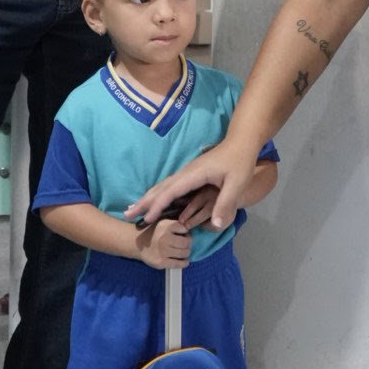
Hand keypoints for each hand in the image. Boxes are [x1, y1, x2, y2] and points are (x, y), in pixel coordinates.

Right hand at [127, 140, 255, 232]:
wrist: (240, 143)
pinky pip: (169, 186)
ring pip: (163, 186)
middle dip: (144, 201)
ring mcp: (187, 172)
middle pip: (161, 188)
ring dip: (148, 197)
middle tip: (127, 214)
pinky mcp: (190, 174)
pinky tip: (154, 200)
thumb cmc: (240, 162)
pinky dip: (158, 194)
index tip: (147, 218)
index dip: (158, 205)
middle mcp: (186, 172)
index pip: (171, 191)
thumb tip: (215, 225)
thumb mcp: (237, 184)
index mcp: (194, 174)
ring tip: (134, 208)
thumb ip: (225, 203)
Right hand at [135, 218, 191, 270]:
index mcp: (166, 226)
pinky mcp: (161, 262)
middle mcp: (165, 238)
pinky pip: (178, 264)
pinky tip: (184, 261)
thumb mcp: (163, 223)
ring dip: (186, 253)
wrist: (136, 242)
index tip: (184, 235)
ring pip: (184, 253)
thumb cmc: (152, 232)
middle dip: (187, 244)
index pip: (185, 229)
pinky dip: (184, 263)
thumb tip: (190, 231)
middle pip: (187, 242)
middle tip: (184, 245)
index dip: (186, 233)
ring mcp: (163, 251)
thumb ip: (175, 225)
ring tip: (182, 252)